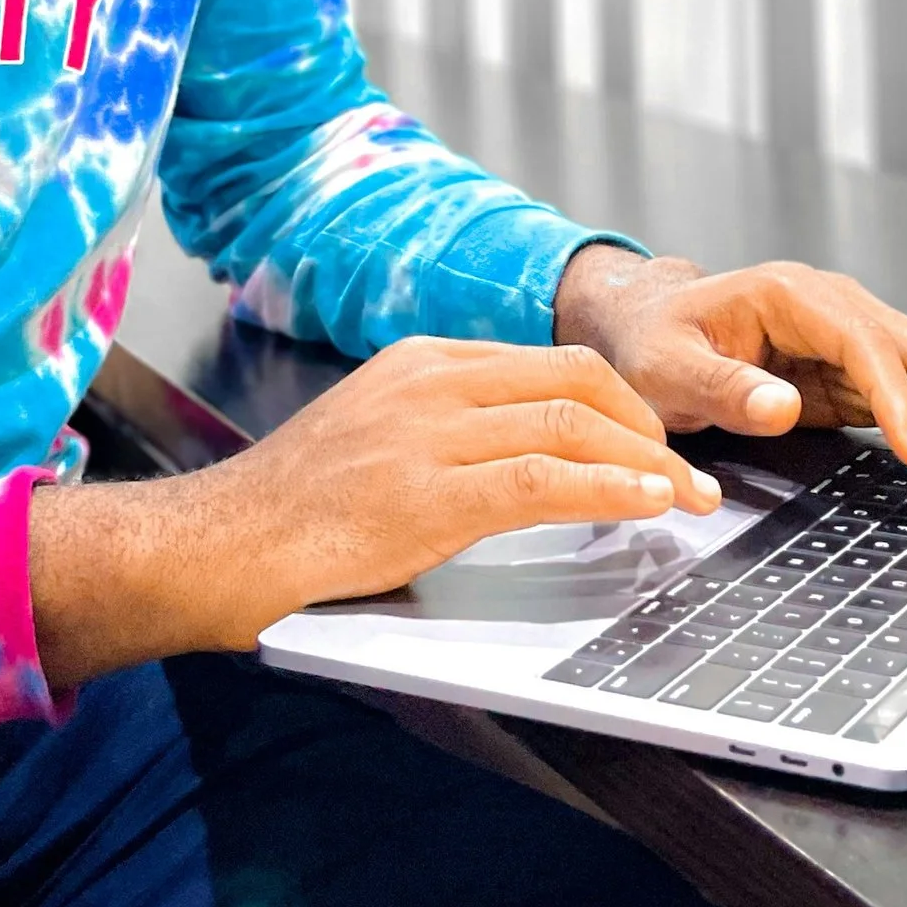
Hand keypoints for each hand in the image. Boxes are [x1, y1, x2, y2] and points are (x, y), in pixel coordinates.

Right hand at [29, 336, 724, 686]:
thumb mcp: (370, 441)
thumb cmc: (288, 513)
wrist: (217, 545)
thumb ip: (441, 436)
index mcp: (417, 363)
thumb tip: (525, 462)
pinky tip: (648, 507)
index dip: (616, 398)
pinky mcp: (427, 494)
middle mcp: (428, 381)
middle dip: (646, 423)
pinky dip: (612, 490)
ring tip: (689, 500)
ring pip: (571, 422)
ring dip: (648, 462)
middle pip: (573, 378)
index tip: (655, 439)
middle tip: (686, 473)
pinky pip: (546, 481)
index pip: (545, 362)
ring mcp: (427, 433)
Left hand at [551, 247, 906, 467]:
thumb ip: (723, 388)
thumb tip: (781, 406)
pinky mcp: (845, 370)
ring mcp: (842, 335)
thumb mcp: (669, 368)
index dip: (893, 391)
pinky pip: (904, 389)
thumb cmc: (652, 342)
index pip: (859, 341)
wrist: (645, 327)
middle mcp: (826, 305)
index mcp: (786, 294)